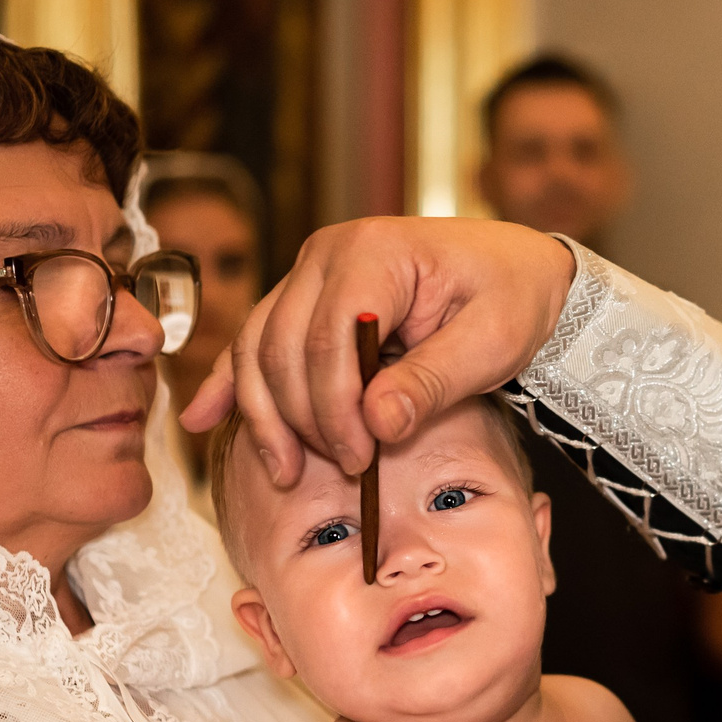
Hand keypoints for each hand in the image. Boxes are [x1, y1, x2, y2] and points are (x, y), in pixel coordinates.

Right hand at [181, 217, 577, 483]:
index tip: (362, 457)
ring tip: (283, 469)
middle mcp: (327, 254)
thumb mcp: (491, 341)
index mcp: (375, 252)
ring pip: (259, 347)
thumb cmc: (511, 297)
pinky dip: (232, 383)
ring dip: (264, 414)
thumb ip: (433, 381)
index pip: (329, 340)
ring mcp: (310, 274)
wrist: (519, 272)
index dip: (336, 408)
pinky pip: (257, 341)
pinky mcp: (306, 299)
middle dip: (304, 418)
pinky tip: (202, 419)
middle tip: (345, 467)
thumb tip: (376, 421)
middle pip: (284, 347)